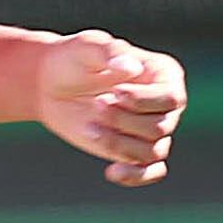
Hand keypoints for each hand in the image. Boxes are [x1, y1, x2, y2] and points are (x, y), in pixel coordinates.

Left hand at [34, 29, 184, 188]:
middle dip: (124, 121)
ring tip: (89, 128)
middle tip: (96, 105)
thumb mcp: (87, 46)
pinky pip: (151, 171)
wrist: (51, 84)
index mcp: (164, 75)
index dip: (143, 102)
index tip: (113, 93)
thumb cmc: (73, 59)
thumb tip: (131, 68)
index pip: (171, 99)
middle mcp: (165, 105)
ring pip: (152, 152)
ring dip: (118, 144)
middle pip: (160, 127)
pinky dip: (136, 176)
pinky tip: (111, 172)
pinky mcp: (133, 149)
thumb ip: (109, 51)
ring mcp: (151, 129)